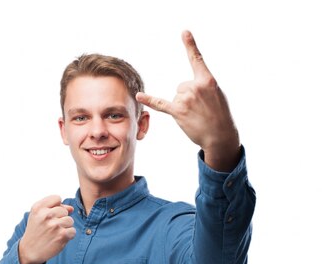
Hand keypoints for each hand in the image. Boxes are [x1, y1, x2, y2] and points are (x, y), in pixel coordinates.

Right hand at [18, 195, 75, 263]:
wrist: (29, 251)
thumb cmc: (36, 231)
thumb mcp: (38, 215)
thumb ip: (54, 207)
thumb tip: (71, 208)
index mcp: (38, 207)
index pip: (57, 198)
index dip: (56, 207)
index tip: (50, 216)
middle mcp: (46, 215)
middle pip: (65, 211)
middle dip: (61, 218)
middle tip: (50, 227)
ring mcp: (55, 225)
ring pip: (70, 220)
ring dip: (65, 227)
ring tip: (54, 233)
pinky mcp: (62, 235)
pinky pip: (73, 231)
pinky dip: (68, 236)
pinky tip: (58, 239)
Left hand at [136, 30, 240, 170]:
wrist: (220, 135)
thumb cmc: (220, 115)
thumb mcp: (216, 94)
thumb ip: (202, 85)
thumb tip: (183, 90)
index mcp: (207, 80)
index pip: (196, 59)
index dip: (190, 45)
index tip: (184, 32)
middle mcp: (195, 87)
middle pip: (181, 86)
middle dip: (189, 97)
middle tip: (201, 109)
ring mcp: (185, 100)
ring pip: (176, 97)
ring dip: (183, 107)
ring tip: (196, 115)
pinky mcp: (178, 112)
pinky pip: (160, 104)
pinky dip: (149, 100)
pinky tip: (139, 95)